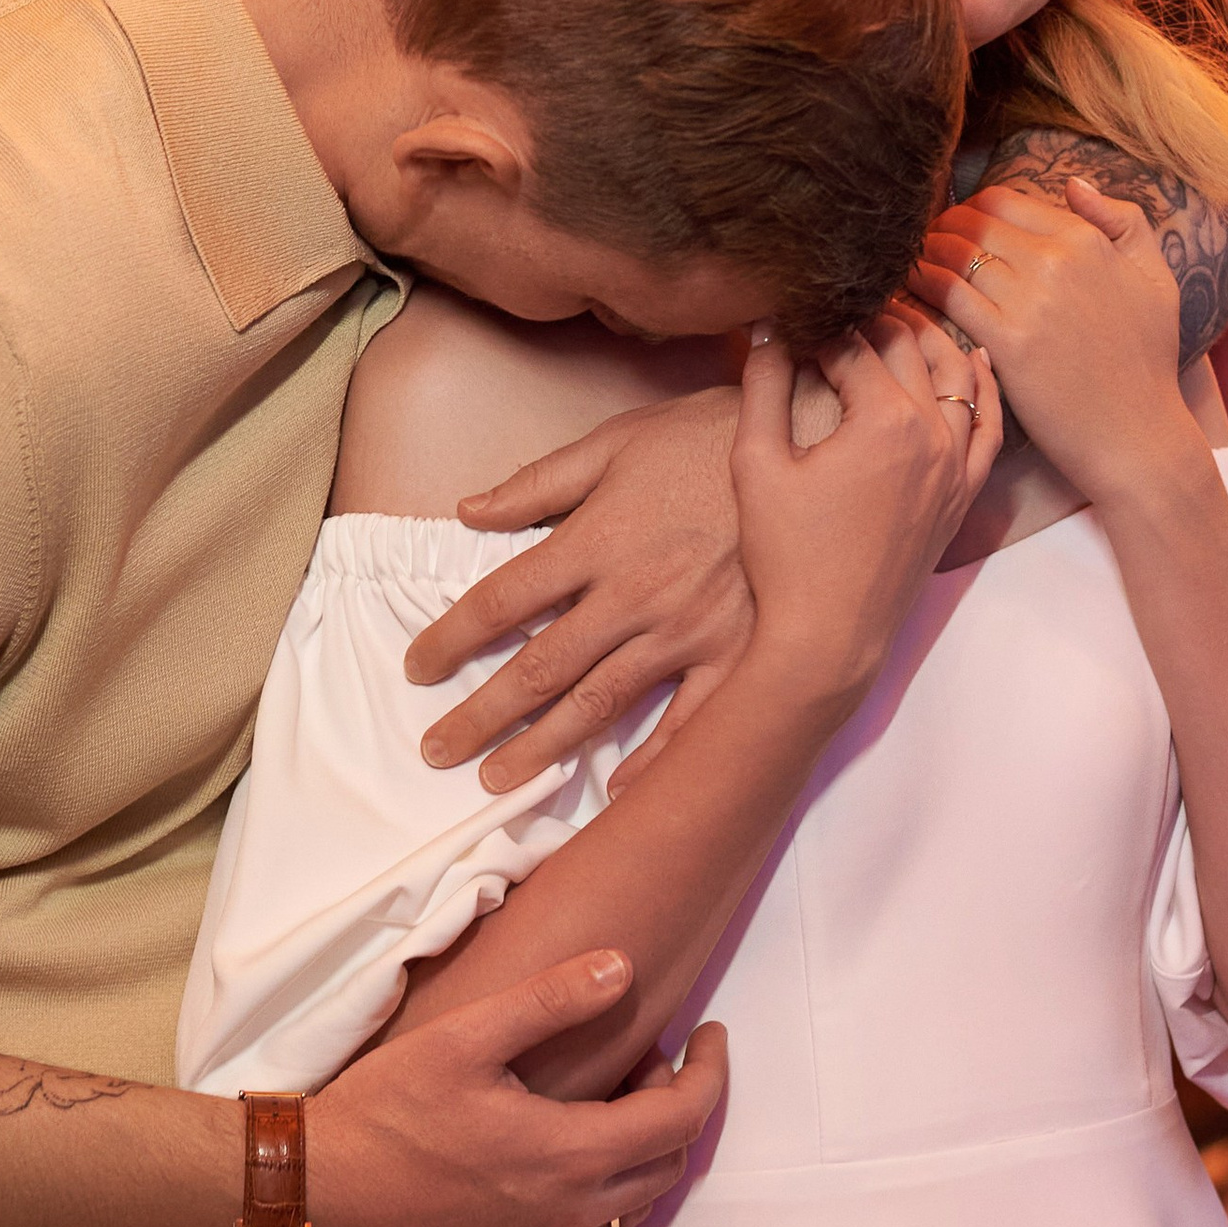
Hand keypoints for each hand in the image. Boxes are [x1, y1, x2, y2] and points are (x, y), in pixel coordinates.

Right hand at [313, 950, 728, 1226]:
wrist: (313, 1202)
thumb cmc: (381, 1116)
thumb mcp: (464, 1038)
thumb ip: (549, 1000)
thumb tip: (620, 967)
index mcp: (569, 1157)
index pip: (683, 1119)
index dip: (711, 1072)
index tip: (710, 1033)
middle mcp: (569, 1217)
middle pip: (669, 1164)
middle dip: (676, 1106)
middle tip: (644, 1055)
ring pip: (633, 1206)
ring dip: (640, 1150)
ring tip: (605, 1096)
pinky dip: (603, 1187)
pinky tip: (560, 1148)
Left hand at [410, 388, 749, 794]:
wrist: (810, 440)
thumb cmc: (708, 436)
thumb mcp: (617, 440)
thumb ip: (540, 482)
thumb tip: (467, 509)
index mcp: (595, 541)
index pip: (501, 600)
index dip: (452, 637)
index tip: (417, 668)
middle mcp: (631, 595)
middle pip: (538, 667)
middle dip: (481, 715)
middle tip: (436, 751)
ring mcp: (685, 630)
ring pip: (599, 703)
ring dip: (543, 747)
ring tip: (500, 782)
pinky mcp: (736, 649)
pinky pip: (690, 719)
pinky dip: (656, 759)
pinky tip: (619, 791)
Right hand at [730, 312, 999, 709]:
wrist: (829, 637)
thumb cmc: (786, 556)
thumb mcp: (756, 463)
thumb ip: (762, 385)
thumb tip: (766, 326)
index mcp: (883, 420)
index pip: (851, 345)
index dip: (815, 329)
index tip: (792, 322)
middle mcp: (933, 434)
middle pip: (907, 348)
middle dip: (872, 319)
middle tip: (842, 306)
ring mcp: (956, 465)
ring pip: (957, 376)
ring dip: (929, 339)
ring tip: (898, 316)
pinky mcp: (963, 494)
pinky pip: (989, 427)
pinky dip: (984, 388)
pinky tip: (976, 360)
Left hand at [911, 179, 1203, 507]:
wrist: (1138, 434)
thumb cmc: (1148, 360)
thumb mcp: (1157, 278)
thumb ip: (1124, 221)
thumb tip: (1073, 183)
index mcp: (1086, 239)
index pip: (1003, 200)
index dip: (970, 207)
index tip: (955, 223)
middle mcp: (1056, 261)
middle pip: (972, 222)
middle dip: (940, 226)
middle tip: (921, 240)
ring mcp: (1030, 301)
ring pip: (954, 253)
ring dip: (924, 252)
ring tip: (909, 262)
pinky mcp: (1006, 342)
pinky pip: (947, 294)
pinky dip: (920, 284)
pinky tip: (907, 290)